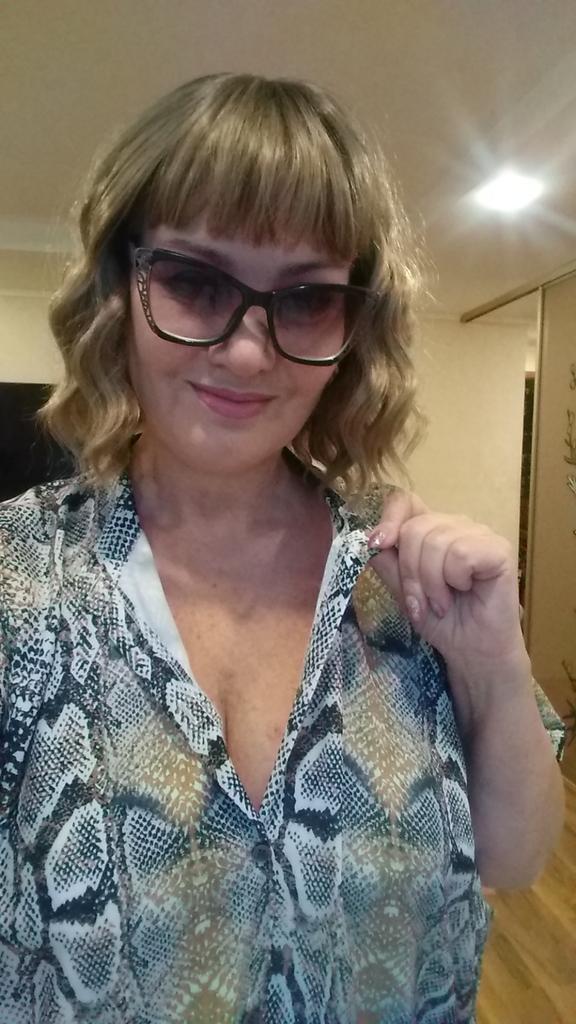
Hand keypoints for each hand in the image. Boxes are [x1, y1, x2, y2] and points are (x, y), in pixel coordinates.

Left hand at [367, 490, 526, 677]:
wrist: (472, 652)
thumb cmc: (442, 622)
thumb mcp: (403, 590)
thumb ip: (387, 562)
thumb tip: (368, 538)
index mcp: (431, 530)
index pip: (405, 501)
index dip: (388, 518)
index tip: (378, 544)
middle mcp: (455, 525)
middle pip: (414, 528)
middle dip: (409, 572)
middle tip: (420, 602)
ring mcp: (479, 534)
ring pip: (436, 541)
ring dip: (431, 582)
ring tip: (442, 603)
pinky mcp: (498, 549)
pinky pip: (460, 553)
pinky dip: (454, 579)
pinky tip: (465, 591)